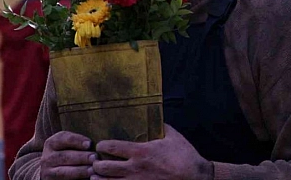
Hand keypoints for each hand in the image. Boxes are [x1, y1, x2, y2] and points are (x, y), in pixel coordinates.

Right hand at [41, 131, 96, 178]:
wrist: (52, 169)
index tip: (89, 143)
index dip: (77, 140)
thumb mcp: (68, 145)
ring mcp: (48, 172)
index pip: (64, 138)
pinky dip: (77, 179)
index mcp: (52, 143)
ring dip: (80, 171)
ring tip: (93, 170)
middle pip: (65, 156)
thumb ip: (79, 142)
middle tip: (95, 158)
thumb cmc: (67, 153)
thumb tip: (98, 143)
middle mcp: (47, 157)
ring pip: (64, 172)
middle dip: (81, 157)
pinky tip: (87, 178)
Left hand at [90, 124, 212, 179]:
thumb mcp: (173, 136)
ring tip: (97, 176)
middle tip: (96, 161)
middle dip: (96, 164)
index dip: (101, 146)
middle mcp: (135, 168)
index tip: (99, 145)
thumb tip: (155, 117)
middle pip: (104, 168)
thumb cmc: (184, 156)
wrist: (194, 176)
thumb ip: (161, 126)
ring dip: (99, 179)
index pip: (112, 148)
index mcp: (141, 152)